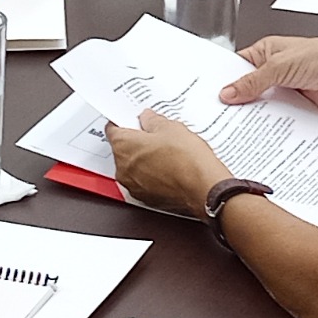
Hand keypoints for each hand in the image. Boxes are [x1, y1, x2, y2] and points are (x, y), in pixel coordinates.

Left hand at [104, 110, 232, 216]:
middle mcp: (123, 169)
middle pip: (122, 149)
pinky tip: (169, 167)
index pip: (113, 129)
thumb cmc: (187, 160)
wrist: (204, 189)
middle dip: (136, 141)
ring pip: (133, 166)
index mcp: (123, 146)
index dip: (124, 122)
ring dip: (144, 159)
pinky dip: (152, 174)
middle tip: (155, 134)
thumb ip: (153, 120)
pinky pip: (144, 181)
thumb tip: (147, 118)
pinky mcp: (146, 198)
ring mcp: (133, 186)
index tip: (134, 119)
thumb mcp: (171, 127)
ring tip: (166, 151)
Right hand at [219, 35, 317, 116]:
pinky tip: (261, 129)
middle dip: (238, 99)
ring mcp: (286, 89)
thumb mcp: (280, 65)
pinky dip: (270, 123)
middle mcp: (276, 69)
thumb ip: (253, 81)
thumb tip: (228, 92)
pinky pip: (277, 117)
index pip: (238, 65)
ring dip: (255, 112)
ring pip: (262, 104)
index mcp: (268, 51)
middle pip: (248, 87)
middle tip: (223, 111)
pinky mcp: (296, 106)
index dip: (225, 78)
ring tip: (239, 123)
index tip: (211, 92)